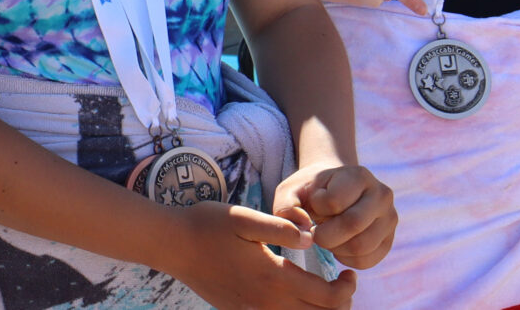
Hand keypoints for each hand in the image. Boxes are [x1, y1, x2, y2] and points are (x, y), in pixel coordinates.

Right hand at [161, 201, 355, 309]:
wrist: (171, 245)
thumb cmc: (207, 225)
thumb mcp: (244, 218)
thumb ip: (280, 227)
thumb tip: (311, 239)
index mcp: (274, 278)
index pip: (328, 298)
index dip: (347, 288)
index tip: (348, 271)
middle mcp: (267, 302)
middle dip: (339, 304)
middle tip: (340, 282)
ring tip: (321, 291)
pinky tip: (291, 295)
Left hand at [274, 163, 395, 269]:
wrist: (335, 189)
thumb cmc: (311, 190)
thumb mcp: (291, 190)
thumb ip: (287, 207)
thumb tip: (304, 231)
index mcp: (359, 175)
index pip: (334, 201)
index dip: (316, 208)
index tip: (314, 203)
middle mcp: (382, 195)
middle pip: (352, 225)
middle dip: (325, 235)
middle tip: (315, 230)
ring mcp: (390, 219)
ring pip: (361, 247)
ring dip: (335, 248)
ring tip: (327, 235)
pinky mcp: (389, 241)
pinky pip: (366, 261)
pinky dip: (345, 259)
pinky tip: (337, 245)